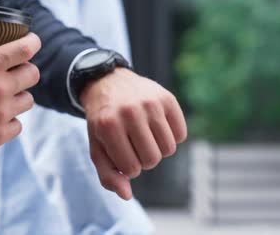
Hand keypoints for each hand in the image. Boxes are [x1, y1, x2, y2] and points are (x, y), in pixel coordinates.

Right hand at [0, 28, 40, 165]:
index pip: (23, 49)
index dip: (32, 42)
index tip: (32, 42)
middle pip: (33, 74)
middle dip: (26, 70)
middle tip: (17, 72)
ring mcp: (2, 113)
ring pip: (28, 100)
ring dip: (19, 96)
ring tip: (8, 97)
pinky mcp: (0, 135)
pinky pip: (18, 125)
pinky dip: (11, 122)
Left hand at [81, 68, 186, 199]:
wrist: (108, 83)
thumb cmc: (103, 122)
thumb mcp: (98, 147)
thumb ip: (108, 175)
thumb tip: (126, 195)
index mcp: (109, 126)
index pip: (132, 169)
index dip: (129, 168)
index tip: (123, 155)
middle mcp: (130, 111)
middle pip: (153, 159)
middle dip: (144, 160)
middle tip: (135, 146)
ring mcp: (150, 103)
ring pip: (169, 149)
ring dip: (158, 149)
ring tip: (146, 137)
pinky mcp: (167, 98)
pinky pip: (181, 134)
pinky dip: (172, 137)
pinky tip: (157, 127)